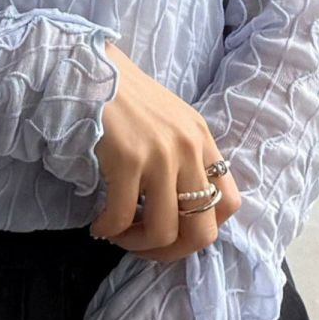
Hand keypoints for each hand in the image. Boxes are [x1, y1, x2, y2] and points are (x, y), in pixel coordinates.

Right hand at [92, 40, 241, 260]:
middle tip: (145, 247)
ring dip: (137, 245)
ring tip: (117, 235)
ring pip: (163, 231)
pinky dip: (109, 230)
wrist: (88, 67)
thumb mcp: (169, 121)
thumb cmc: (122, 97)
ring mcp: (160, 155)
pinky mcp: (128, 159)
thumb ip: (183, 157)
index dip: (204, 229)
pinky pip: (123, 217)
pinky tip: (98, 224)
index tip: (174, 231)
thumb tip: (178, 207)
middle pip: (202, 231)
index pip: (229, 204)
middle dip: (173, 252)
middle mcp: (188, 149)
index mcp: (202, 140)